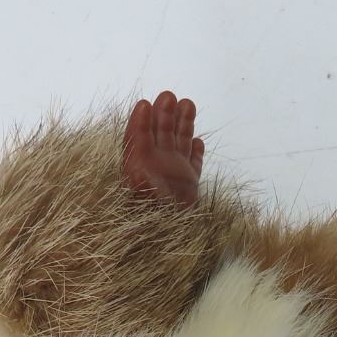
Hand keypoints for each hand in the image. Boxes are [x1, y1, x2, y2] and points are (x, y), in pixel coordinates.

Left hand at [122, 91, 204, 206]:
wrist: (169, 239)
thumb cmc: (151, 213)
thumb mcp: (139, 183)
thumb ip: (138, 159)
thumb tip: (137, 137)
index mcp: (138, 167)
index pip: (138, 138)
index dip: (140, 121)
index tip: (145, 104)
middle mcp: (156, 168)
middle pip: (159, 135)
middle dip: (164, 115)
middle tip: (169, 96)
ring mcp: (174, 175)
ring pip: (179, 143)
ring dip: (182, 124)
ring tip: (188, 103)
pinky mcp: (189, 185)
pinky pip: (193, 164)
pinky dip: (196, 152)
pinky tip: (199, 141)